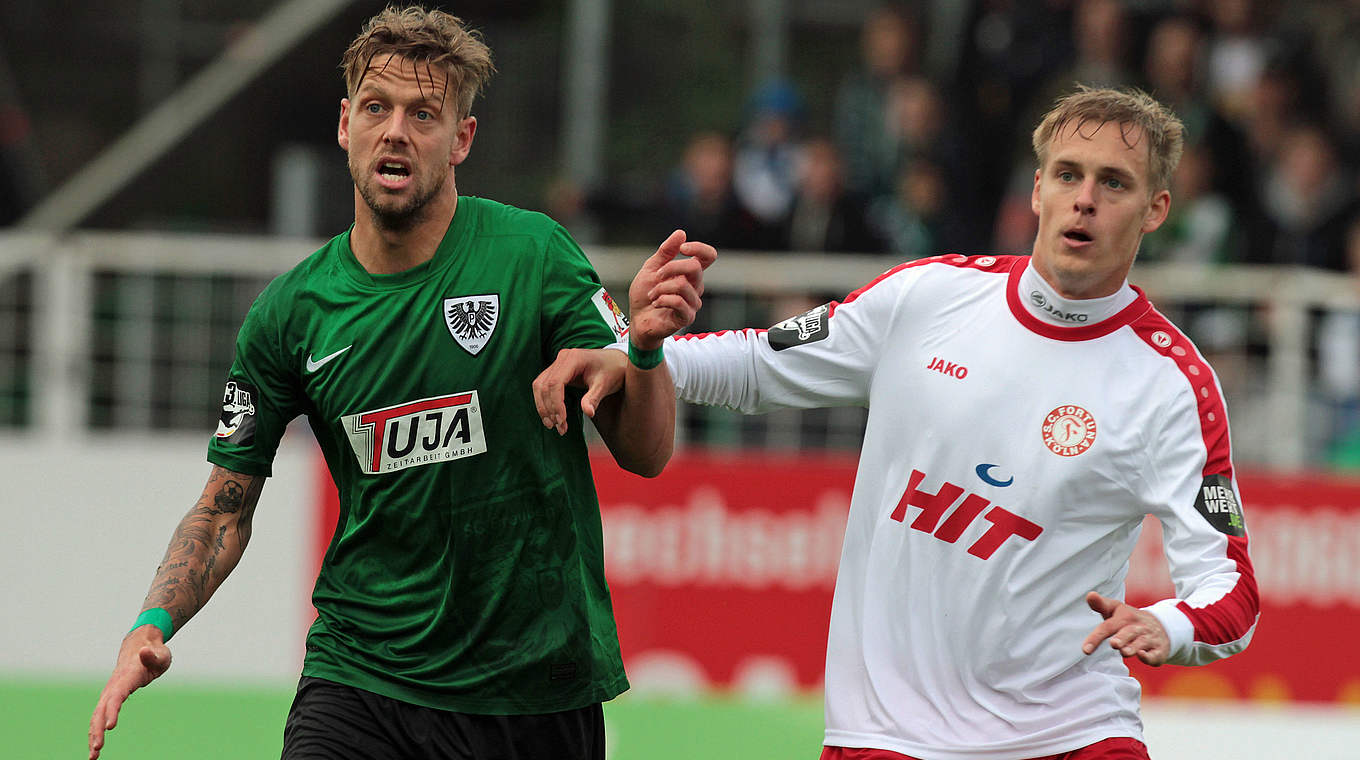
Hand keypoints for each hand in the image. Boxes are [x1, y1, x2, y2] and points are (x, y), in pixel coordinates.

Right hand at [89, 626, 172, 758]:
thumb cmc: (154, 653)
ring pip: (97, 716)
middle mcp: (113, 687)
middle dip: (97, 730)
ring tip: (93, 757)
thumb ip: (153, 655)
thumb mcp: (160, 654)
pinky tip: (96, 747)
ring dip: (93, 735)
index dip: (112, 711)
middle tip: (97, 749)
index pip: (117, 696)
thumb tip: (144, 651)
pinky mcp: (110, 699)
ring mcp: (109, 693)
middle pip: (101, 710)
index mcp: (126, 678)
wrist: (140, 646)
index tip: (111, 727)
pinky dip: (96, 731)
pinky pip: (100, 717)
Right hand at [533, 348, 628, 434]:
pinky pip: (544, 386)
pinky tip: (551, 416)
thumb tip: (588, 413)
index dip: (556, 404)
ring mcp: (558, 363)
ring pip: (540, 386)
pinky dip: (545, 402)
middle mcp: (562, 358)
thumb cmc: (612, 370)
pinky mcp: (557, 371)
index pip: (556, 382)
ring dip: (544, 407)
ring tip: (553, 425)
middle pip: (544, 385)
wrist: (616, 361)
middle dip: (549, 409)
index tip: (562, 421)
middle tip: (560, 427)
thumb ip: (594, 398)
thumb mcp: (605, 384)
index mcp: (573, 358)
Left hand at [628, 229, 716, 349]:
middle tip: (656, 276)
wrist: (637, 320)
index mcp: (689, 273)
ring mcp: (693, 303)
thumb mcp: (651, 268)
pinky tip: (656, 303)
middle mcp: (695, 287)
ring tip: (652, 295)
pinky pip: (679, 301)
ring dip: (661, 288)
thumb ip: (666, 252)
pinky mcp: (687, 317)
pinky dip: (662, 299)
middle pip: (695, 267)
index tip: (682, 248)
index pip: (708, 256)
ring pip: (683, 285)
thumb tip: (681, 233)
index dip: (699, 248)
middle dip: (670, 268)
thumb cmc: (645, 295)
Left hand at [1081, 591, 1169, 665]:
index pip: (1108, 627)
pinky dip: (1149, 656)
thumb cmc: (1129, 620)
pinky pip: (1155, 654)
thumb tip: (1090, 595)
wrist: (1161, 626)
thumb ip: (1100, 605)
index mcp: (1124, 617)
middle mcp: (1138, 627)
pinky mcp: (1158, 651)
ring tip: (1124, 652)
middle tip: (1114, 644)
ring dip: (1133, 648)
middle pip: (1128, 632)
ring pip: (1141, 643)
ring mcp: (1149, 638)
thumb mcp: (1115, 610)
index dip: (1096, 637)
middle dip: (1121, 638)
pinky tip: (1142, 656)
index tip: (1085, 650)